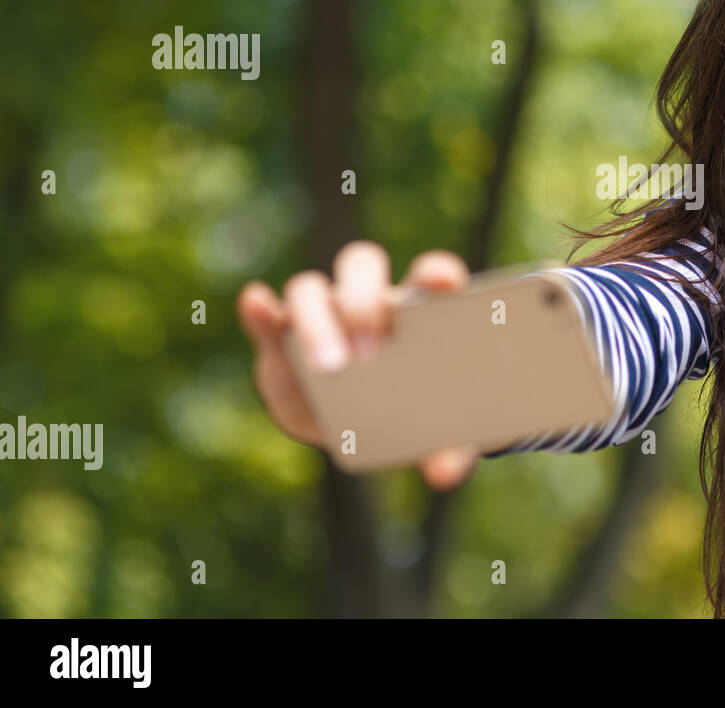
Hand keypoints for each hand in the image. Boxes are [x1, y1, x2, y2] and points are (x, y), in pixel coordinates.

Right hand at [236, 241, 480, 489]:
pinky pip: (266, 315)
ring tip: (327, 367)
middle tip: (372, 354)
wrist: (348, 425)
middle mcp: (365, 299)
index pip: (428, 274)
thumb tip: (444, 476)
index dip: (436, 272)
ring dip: (315, 321)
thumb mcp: (429, 434)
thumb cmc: (403, 413)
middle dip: (364, 303)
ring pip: (309, 290)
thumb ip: (447, 451)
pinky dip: (260, 309)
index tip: (442, 282)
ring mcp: (320, 311)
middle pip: (361, 268)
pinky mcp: (280, 335)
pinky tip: (257, 304)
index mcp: (414, 311)